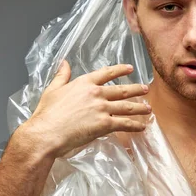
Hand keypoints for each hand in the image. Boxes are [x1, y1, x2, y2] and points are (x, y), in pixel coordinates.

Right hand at [21, 61, 150, 157]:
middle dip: (135, 89)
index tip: (130, 68)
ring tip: (148, 109)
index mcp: (84, 83)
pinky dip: (135, 126)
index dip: (120, 70)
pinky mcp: (105, 124)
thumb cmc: (47, 114)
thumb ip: (61, 76)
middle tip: (145, 89)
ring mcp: (102, 108)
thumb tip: (64, 63)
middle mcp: (96, 93)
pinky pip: (124, 124)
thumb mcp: (52, 90)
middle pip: (121, 90)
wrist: (47, 132)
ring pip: (126, 107)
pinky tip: (142, 127)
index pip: (106, 73)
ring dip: (139, 108)